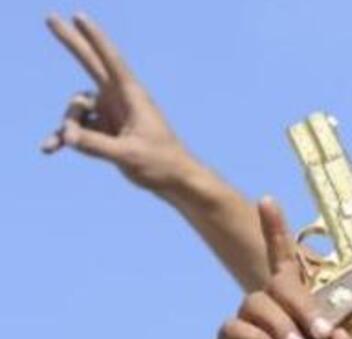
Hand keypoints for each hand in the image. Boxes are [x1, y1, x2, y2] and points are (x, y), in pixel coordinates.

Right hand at [43, 14, 197, 191]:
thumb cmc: (160, 164)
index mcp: (131, 96)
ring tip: (74, 143)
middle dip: (70, 42)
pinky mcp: (105, 129)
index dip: (94, 38)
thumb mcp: (127, 155)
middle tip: (50, 18)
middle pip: (90, 64)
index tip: (80, 17)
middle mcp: (119, 99)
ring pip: (77, 108)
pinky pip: (77, 129)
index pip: (110, 61)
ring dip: (70, 125)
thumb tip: (66, 136)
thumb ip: (95, 145)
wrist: (174, 180)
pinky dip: (65, 138)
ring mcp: (111, 113)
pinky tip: (49, 149)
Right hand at [214, 197, 351, 338]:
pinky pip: (237, 329)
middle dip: (303, 303)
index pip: (287, 262)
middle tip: (321, 334)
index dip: (276, 231)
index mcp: (299, 308)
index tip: (268, 200)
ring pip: (258, 302)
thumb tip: (337, 332)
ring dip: (282, 325)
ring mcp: (247, 325)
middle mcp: (271, 309)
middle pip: (280, 281)